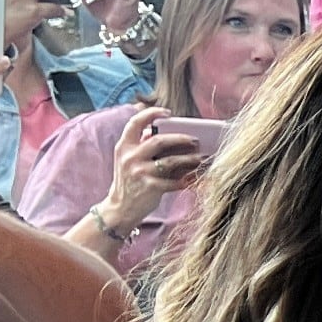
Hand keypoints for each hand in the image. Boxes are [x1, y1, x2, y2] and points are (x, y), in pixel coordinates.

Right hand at [98, 105, 205, 230]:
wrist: (120, 209)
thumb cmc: (129, 181)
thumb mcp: (129, 160)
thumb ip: (142, 146)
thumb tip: (166, 132)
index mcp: (124, 147)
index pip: (135, 123)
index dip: (151, 113)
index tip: (167, 112)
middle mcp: (130, 157)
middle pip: (159, 141)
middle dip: (180, 138)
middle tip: (195, 139)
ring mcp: (140, 173)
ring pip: (171, 161)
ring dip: (189, 159)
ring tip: (201, 158)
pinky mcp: (150, 188)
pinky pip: (174, 181)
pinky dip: (187, 179)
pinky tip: (195, 177)